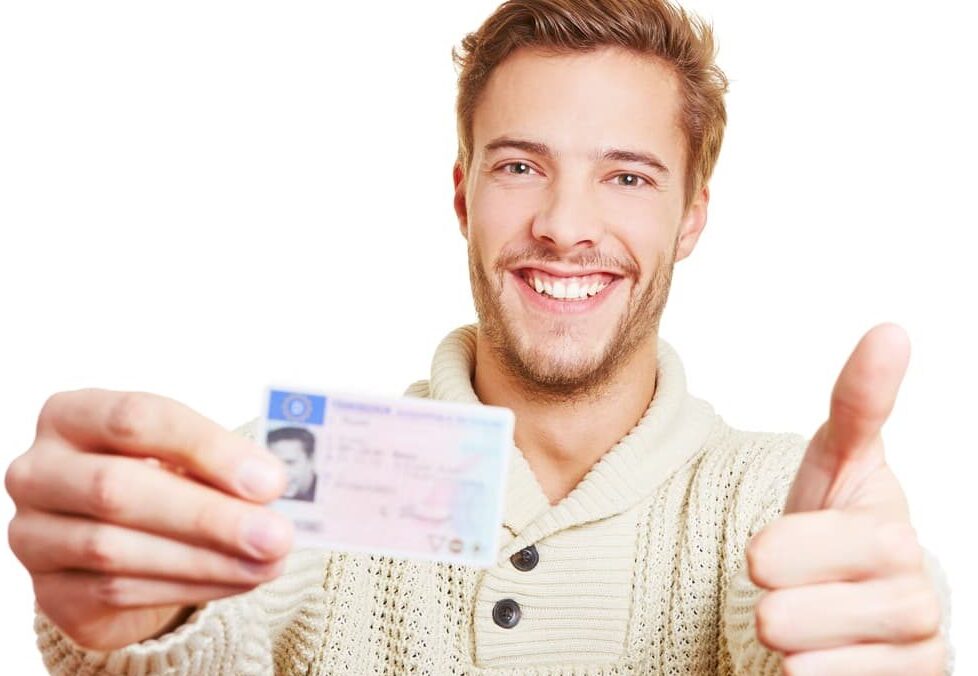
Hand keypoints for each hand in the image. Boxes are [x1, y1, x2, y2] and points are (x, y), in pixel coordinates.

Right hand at [5, 389, 293, 650]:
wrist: (116, 542)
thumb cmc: (158, 477)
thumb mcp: (185, 455)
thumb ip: (222, 463)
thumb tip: (270, 485)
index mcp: (73, 415)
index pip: (137, 418)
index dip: (207, 448)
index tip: (270, 479)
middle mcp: (40, 470)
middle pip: (117, 488)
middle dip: (208, 515)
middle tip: (276, 533)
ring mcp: (34, 534)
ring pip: (115, 549)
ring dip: (206, 559)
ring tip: (269, 561)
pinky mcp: (50, 592)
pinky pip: (118, 591)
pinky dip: (190, 586)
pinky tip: (239, 578)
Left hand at [746, 323, 946, 673]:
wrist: (839, 601)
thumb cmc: (830, 527)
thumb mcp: (833, 461)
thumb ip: (858, 403)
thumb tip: (891, 330)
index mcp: (890, 526)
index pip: (831, 541)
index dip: (786, 548)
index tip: (759, 555)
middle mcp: (914, 587)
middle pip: (798, 599)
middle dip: (771, 593)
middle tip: (775, 586)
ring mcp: (914, 645)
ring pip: (808, 654)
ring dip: (786, 637)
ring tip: (794, 621)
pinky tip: (816, 661)